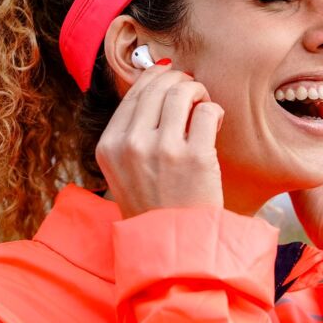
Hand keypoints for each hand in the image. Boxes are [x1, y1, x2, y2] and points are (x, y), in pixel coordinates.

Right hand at [95, 63, 224, 218]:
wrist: (175, 247)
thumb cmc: (154, 207)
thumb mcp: (124, 170)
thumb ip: (132, 131)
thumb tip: (155, 77)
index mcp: (109, 146)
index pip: (134, 93)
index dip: (157, 76)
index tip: (171, 76)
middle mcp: (131, 144)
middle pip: (159, 86)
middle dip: (180, 81)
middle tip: (193, 92)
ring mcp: (163, 149)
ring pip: (183, 91)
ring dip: (198, 92)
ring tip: (203, 106)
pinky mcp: (195, 157)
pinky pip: (207, 111)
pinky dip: (214, 111)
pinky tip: (214, 124)